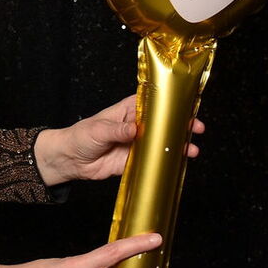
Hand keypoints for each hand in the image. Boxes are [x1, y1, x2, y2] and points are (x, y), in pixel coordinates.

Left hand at [34, 95, 205, 185]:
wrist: (70, 160)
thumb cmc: (81, 136)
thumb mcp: (99, 130)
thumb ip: (117, 130)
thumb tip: (134, 129)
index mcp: (128, 110)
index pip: (153, 103)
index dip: (171, 104)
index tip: (188, 106)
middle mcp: (136, 125)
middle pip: (163, 123)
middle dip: (181, 125)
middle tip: (197, 129)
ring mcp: (137, 143)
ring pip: (162, 143)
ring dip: (178, 146)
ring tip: (192, 150)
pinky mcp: (134, 161)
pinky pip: (153, 161)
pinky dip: (166, 162)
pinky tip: (178, 164)